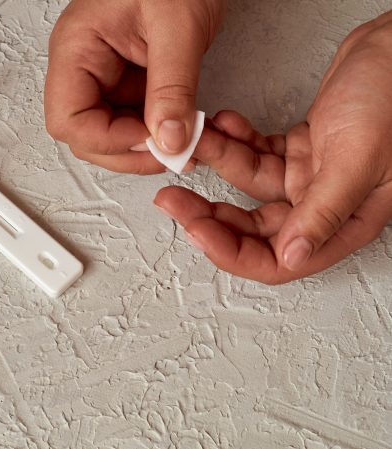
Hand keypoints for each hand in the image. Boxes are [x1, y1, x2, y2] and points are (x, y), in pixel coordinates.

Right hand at [45, 0, 224, 173]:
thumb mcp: (178, 27)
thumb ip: (172, 87)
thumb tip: (168, 141)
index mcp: (77, 49)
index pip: (69, 119)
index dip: (107, 140)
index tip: (150, 141)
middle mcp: (85, 66)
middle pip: (86, 135)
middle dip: (127, 151)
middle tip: (170, 153)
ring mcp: (107, 76)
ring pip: (112, 134)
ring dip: (144, 147)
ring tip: (181, 143)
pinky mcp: (131, 80)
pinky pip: (135, 120)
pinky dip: (157, 132)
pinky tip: (181, 130)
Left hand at [154, 12, 391, 283]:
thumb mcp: (360, 158)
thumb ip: (325, 210)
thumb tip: (293, 256)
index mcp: (346, 221)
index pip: (279, 260)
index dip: (231, 251)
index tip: (194, 229)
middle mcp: (324, 205)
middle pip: (254, 228)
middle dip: (208, 214)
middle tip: (172, 199)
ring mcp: (310, 177)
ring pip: (248, 185)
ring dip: (219, 163)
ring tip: (194, 144)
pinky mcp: (301, 150)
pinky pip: (256, 153)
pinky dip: (237, 141)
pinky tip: (223, 127)